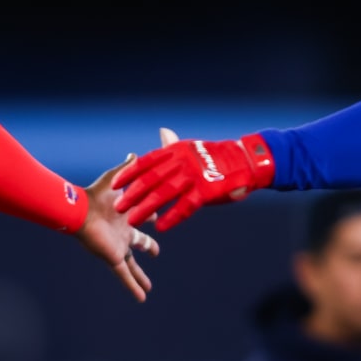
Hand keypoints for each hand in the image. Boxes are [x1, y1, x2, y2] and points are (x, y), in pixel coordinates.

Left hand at [75, 153, 160, 301]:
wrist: (80, 211)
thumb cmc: (96, 193)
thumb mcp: (117, 178)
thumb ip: (127, 168)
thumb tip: (135, 153)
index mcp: (125, 215)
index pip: (143, 218)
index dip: (152, 217)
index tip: (160, 218)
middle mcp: (122, 232)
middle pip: (139, 243)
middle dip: (148, 247)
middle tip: (156, 252)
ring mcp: (118, 246)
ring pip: (132, 265)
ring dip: (140, 277)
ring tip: (148, 288)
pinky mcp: (113, 257)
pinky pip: (124, 275)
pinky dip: (132, 287)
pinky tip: (141, 299)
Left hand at [112, 127, 274, 230]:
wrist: (246, 162)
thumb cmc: (217, 157)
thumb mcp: (193, 148)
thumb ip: (175, 146)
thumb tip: (162, 133)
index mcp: (176, 151)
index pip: (147, 162)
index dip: (130, 173)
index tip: (115, 184)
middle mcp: (181, 162)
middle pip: (151, 179)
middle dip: (133, 193)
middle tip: (118, 206)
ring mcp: (193, 176)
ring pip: (164, 193)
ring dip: (146, 207)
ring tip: (131, 219)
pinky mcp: (206, 191)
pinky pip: (185, 206)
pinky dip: (172, 216)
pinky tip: (161, 227)